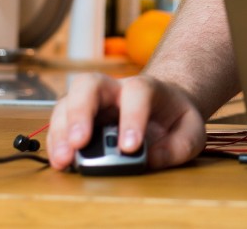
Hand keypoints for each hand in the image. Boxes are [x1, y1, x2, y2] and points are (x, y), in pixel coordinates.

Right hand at [46, 73, 206, 170]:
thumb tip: (151, 159)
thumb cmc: (174, 118)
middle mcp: (113, 89)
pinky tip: (60, 162)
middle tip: (80, 143)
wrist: (162, 107)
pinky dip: (56, 142)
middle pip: (88, 84)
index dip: (132, 117)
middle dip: (81, 113)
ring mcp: (91, 103)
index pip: (137, 93)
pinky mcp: (76, 119)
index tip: (129, 147)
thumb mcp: (190, 130)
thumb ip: (179, 145)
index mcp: (145, 88)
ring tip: (64, 160)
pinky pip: (59, 124)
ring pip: (66, 103)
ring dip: (61, 131)